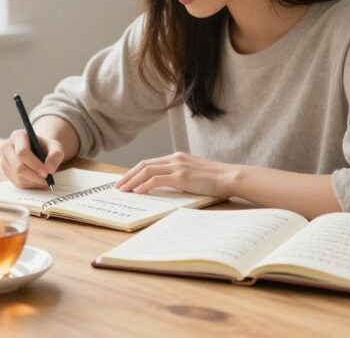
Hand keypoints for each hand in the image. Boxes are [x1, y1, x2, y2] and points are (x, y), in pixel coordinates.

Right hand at [0, 129, 64, 188]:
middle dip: (34, 176)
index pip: (22, 152)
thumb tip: (50, 169)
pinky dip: (30, 185)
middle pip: (18, 166)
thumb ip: (56, 155)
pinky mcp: (6, 172)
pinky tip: (38, 180)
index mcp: (18, 136)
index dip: (34, 164)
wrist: (38, 151)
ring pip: (18, 177)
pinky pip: (17, 183)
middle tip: (47, 180)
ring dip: (34, 182)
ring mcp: (4, 160)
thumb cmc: (45, 148)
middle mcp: (7, 147)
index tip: (46, 172)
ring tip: (45, 180)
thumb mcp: (55, 147)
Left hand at [115, 152, 234, 196]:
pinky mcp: (181, 176)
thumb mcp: (195, 174)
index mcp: (178, 157)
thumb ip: (180, 177)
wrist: (231, 177)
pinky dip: (144, 185)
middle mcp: (175, 159)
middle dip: (129, 175)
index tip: (126, 180)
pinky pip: (156, 180)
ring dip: (132, 181)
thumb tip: (167, 187)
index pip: (150, 163)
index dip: (135, 171)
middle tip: (118, 186)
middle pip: (144, 165)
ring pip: (147, 171)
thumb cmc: (216, 179)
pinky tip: (137, 192)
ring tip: (123, 190)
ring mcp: (178, 166)